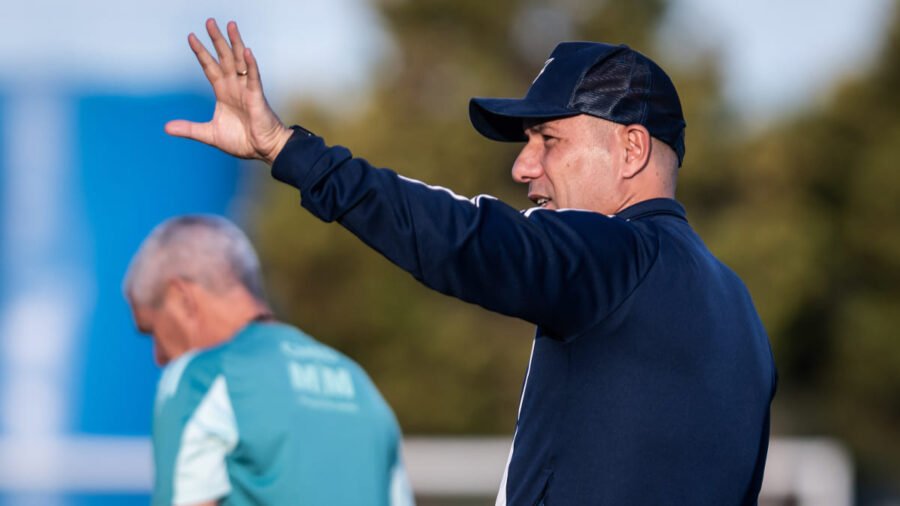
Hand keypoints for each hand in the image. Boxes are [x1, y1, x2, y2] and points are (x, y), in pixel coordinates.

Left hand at [165, 19, 293, 164]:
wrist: (262, 149)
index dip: (201, 52)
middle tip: (210, 22)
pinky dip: (250, 64)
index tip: (191, 37)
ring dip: (234, 43)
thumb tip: (167, 128)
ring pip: (239, 60)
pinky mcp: (256, 96)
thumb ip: (189, 129)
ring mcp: (246, 89)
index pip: (210, 66)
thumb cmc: (241, 141)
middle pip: (224, 57)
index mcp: (223, 92)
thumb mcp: (209, 134)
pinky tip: (246, 51)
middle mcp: (234, 86)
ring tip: (230, 25)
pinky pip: (253, 76)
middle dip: (216, 40)